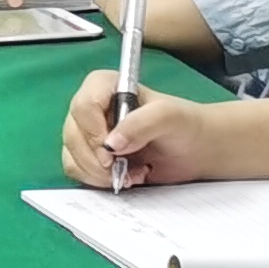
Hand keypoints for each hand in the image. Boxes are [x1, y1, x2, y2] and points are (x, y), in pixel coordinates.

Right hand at [62, 76, 225, 188]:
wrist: (196, 149)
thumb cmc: (185, 125)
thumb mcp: (169, 117)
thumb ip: (141, 124)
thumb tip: (110, 145)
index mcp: (104, 87)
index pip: (83, 105)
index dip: (93, 131)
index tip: (112, 151)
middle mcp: (90, 108)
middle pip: (73, 133)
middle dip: (96, 158)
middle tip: (121, 168)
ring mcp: (88, 133)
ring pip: (71, 154)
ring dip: (99, 172)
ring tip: (131, 173)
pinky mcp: (90, 156)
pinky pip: (76, 169)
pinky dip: (97, 179)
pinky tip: (124, 177)